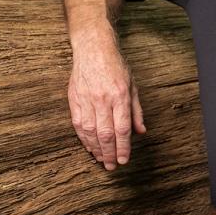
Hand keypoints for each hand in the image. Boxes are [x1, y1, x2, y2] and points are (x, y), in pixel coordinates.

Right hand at [68, 44, 146, 169]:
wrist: (93, 48)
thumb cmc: (115, 66)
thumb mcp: (133, 86)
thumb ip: (136, 111)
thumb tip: (141, 132)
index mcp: (120, 95)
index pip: (122, 128)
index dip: (123, 147)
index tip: (124, 160)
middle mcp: (102, 99)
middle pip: (106, 133)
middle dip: (110, 153)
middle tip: (113, 166)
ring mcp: (86, 99)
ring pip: (90, 131)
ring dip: (96, 149)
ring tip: (102, 160)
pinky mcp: (74, 99)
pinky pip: (78, 124)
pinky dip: (84, 138)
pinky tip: (90, 147)